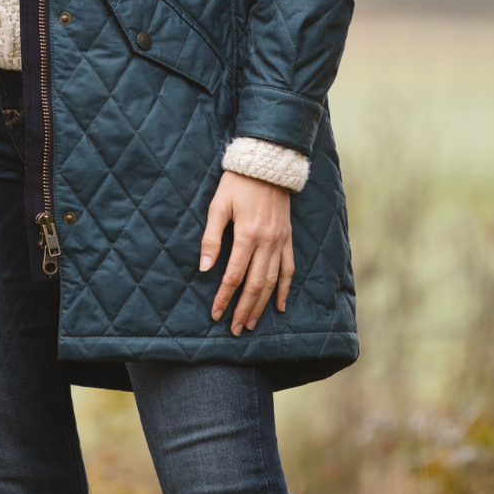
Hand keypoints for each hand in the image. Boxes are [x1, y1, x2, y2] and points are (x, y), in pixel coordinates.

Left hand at [199, 170, 293, 335]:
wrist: (267, 165)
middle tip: (233, 329)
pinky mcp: (287, 238)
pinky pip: (289, 269)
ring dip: (261, 305)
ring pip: (272, 282)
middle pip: (255, 285)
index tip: (215, 313)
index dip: (224, 297)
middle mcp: (267, 243)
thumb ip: (211, 237)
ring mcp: (280, 242)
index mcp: (247, 235)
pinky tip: (281, 306)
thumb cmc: (237, 183)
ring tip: (250, 323)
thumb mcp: (218, 206)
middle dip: (243, 309)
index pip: (234, 276)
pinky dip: (285, 289)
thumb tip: (205, 268)